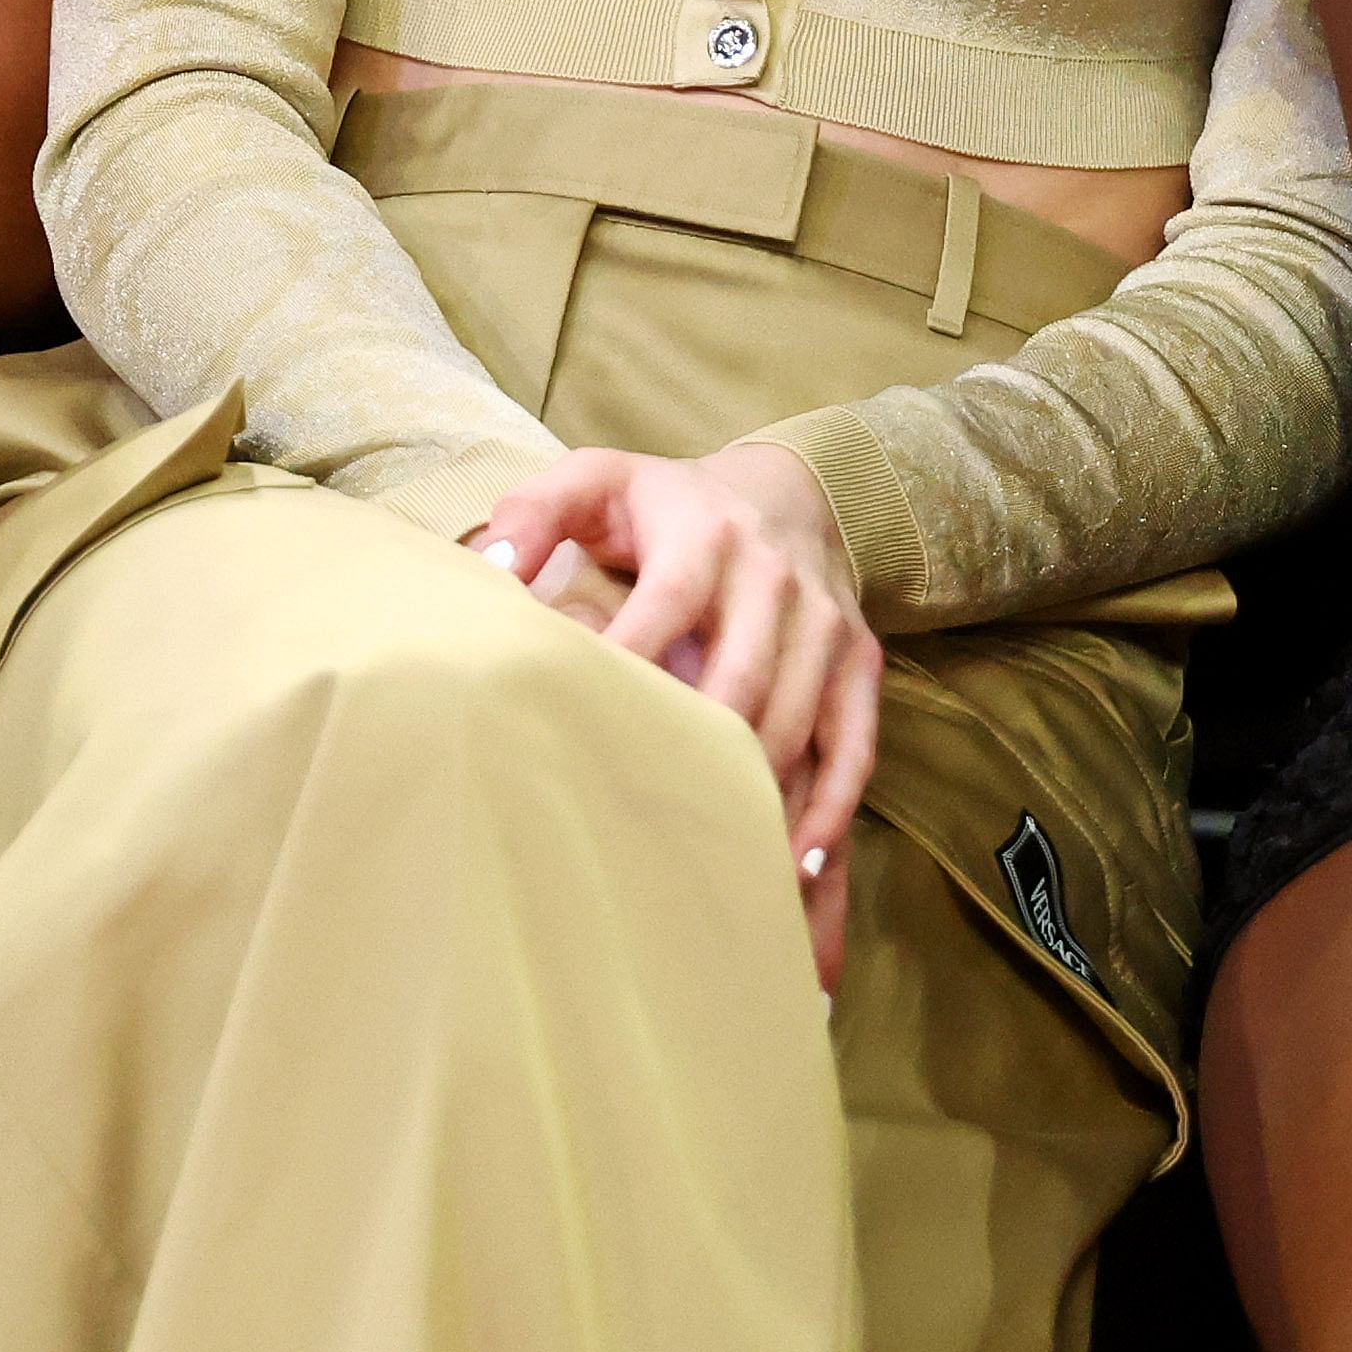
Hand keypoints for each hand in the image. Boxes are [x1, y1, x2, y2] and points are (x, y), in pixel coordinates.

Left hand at [479, 441, 882, 985]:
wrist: (792, 490)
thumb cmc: (671, 503)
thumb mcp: (602, 480)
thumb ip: (537, 509)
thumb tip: (492, 568)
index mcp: (704, 538)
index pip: (665, 607)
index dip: (628, 663)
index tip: (581, 727)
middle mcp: (774, 581)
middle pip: (741, 681)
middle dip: (697, 753)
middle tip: (640, 823)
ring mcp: (825, 627)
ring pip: (795, 727)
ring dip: (758, 802)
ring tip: (712, 872)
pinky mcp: (858, 664)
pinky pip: (854, 748)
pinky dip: (829, 812)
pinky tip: (796, 869)